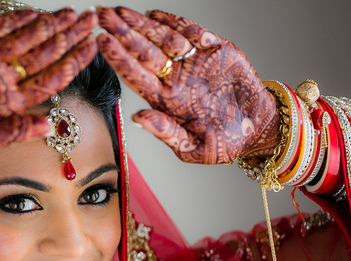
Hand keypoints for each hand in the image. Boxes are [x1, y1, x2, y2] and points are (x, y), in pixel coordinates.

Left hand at [97, 7, 279, 163]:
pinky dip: (176, 23)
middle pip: (142, 52)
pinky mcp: (214, 50)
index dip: (118, 59)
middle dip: (122, 33)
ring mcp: (192, 63)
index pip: (135, 76)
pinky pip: (191, 31)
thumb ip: (167, 133)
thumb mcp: (195, 148)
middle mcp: (174, 79)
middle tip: (102, 15)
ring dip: (142, 24)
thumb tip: (138, 119)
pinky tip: (155, 15)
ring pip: (161, 38)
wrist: (259, 127)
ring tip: (121, 11)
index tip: (102, 42)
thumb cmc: (225, 143)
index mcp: (165, 101)